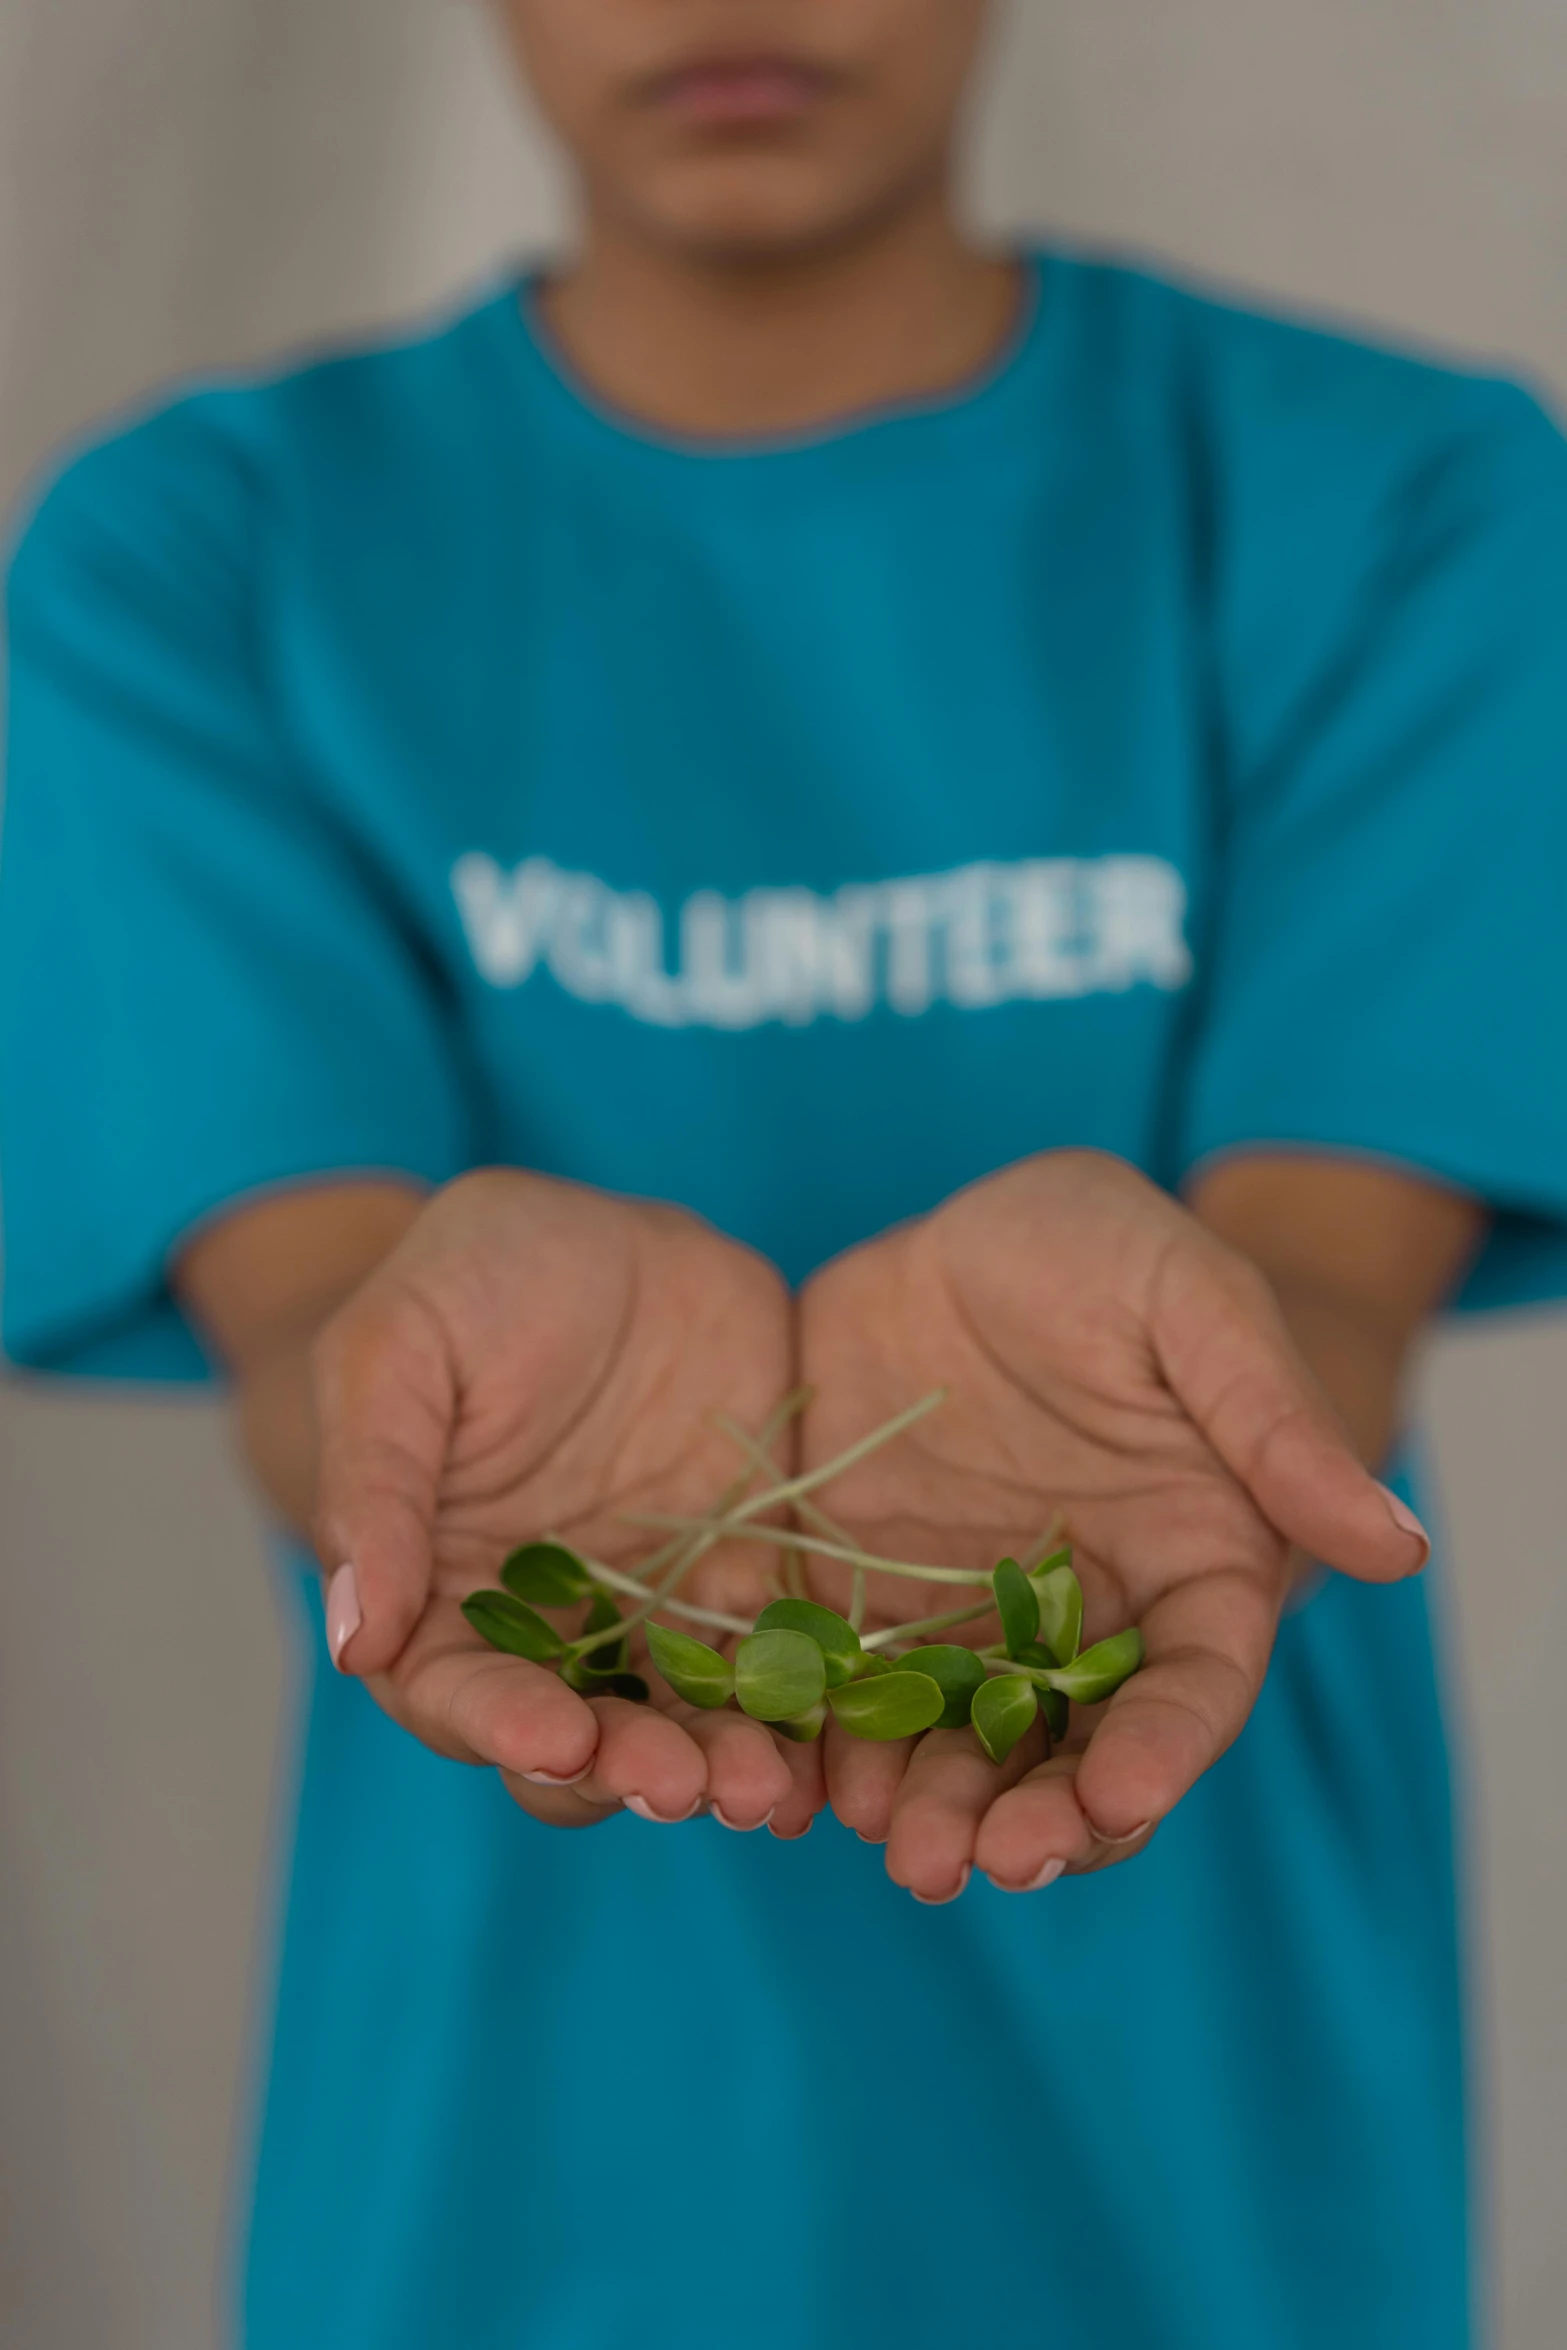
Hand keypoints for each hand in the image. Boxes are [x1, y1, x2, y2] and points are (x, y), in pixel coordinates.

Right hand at [313, 1170, 816, 1835]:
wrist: (603, 1236)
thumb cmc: (466, 1281)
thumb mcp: (396, 1348)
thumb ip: (375, 1486)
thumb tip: (356, 1635)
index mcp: (440, 1591)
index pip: (457, 1693)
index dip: (502, 1726)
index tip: (555, 1742)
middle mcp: (549, 1627)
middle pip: (579, 1738)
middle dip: (628, 1770)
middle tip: (687, 1786)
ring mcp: (655, 1610)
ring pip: (686, 1721)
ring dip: (723, 1765)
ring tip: (769, 1786)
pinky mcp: (749, 1577)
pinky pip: (781, 1660)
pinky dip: (806, 1710)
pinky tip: (839, 1738)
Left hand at [797, 1151, 1426, 1899]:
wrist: (978, 1234)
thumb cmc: (1112, 1252)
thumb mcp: (1193, 1299)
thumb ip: (1277, 1421)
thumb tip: (1399, 1544)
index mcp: (1190, 1563)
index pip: (1194, 1681)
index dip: (1165, 1747)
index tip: (1120, 1798)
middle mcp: (1081, 1617)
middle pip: (1070, 1746)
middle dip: (1033, 1818)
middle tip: (977, 1863)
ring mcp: (966, 1613)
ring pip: (955, 1740)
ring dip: (930, 1805)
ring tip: (893, 1842)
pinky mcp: (863, 1591)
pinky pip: (845, 1685)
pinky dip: (826, 1740)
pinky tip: (796, 1774)